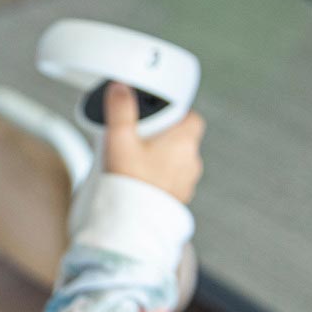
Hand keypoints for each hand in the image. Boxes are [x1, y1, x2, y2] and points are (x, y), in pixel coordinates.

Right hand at [102, 82, 204, 202]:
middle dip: (162, 136)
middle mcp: (191, 161)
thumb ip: (121, 109)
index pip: (191, 117)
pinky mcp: (178, 200)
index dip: (175, 113)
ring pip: (177, 161)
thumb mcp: (120, 138)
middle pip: (182, 139)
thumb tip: (121, 89)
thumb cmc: (130, 182)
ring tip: (134, 161)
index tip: (156, 114)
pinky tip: (138, 181)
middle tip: (137, 138)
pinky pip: (171, 181)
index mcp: (184, 141)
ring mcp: (187, 183)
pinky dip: (159, 178)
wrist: (132, 223)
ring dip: (160, 159)